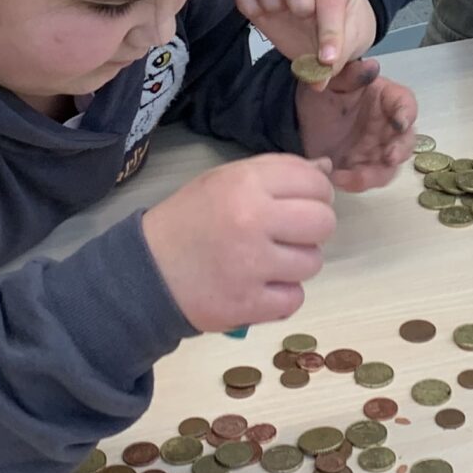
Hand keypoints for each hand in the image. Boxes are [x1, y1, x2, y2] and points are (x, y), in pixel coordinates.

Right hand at [143, 154, 336, 331]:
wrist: (146, 271)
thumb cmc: (190, 220)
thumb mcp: (224, 181)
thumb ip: (275, 172)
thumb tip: (326, 168)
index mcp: (245, 183)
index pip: (314, 182)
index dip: (316, 193)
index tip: (301, 203)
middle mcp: (251, 220)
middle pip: (323, 222)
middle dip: (313, 229)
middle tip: (290, 234)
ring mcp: (251, 265)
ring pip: (313, 262)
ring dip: (296, 264)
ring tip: (267, 261)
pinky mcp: (248, 304)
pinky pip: (295, 299)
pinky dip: (282, 295)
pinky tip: (260, 286)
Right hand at [235, 0, 378, 76]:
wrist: (330, 24)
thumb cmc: (345, 23)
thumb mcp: (352, 41)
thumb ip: (338, 62)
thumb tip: (316, 82)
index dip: (329, 29)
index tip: (328, 59)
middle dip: (298, 0)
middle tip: (305, 20)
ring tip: (284, 15)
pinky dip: (249, 3)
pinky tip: (267, 16)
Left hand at [296, 58, 418, 192]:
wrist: (302, 117)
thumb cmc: (325, 92)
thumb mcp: (333, 80)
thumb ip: (351, 74)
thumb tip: (371, 66)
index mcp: (386, 99)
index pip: (406, 104)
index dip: (407, 114)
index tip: (400, 123)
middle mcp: (389, 127)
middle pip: (406, 140)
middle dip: (401, 150)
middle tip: (390, 157)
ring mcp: (378, 150)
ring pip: (389, 166)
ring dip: (376, 173)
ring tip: (354, 176)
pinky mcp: (363, 168)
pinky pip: (367, 179)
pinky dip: (354, 182)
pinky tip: (336, 177)